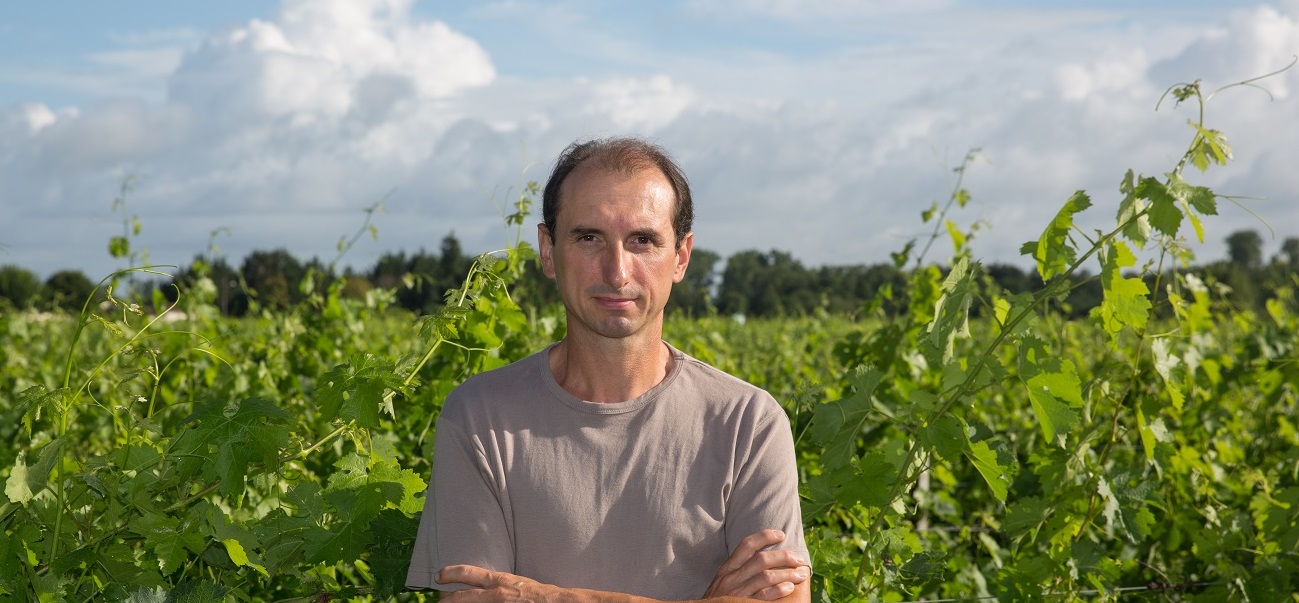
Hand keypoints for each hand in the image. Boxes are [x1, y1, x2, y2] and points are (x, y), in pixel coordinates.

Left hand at [436, 565, 556, 602]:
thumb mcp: (513, 581)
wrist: (553, 602)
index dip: (449, 574)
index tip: (438, 576)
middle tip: (437, 601)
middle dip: (445, 599)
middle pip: (461, 595)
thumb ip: (497, 582)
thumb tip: (482, 584)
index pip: (467, 573)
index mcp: (498, 580)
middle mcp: (494, 592)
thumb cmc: (535, 593)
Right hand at [703, 529, 809, 599]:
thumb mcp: (722, 582)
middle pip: (761, 559)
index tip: (781, 534)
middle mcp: (731, 578)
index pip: (747, 545)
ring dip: (787, 574)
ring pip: (766, 576)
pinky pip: (763, 596)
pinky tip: (789, 588)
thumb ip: (738, 571)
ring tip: (801, 574)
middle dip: (784, 556)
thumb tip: (762, 560)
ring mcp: (737, 592)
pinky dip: (778, 590)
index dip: (765, 536)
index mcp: (727, 569)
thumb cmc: (717, 600)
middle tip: (799, 559)